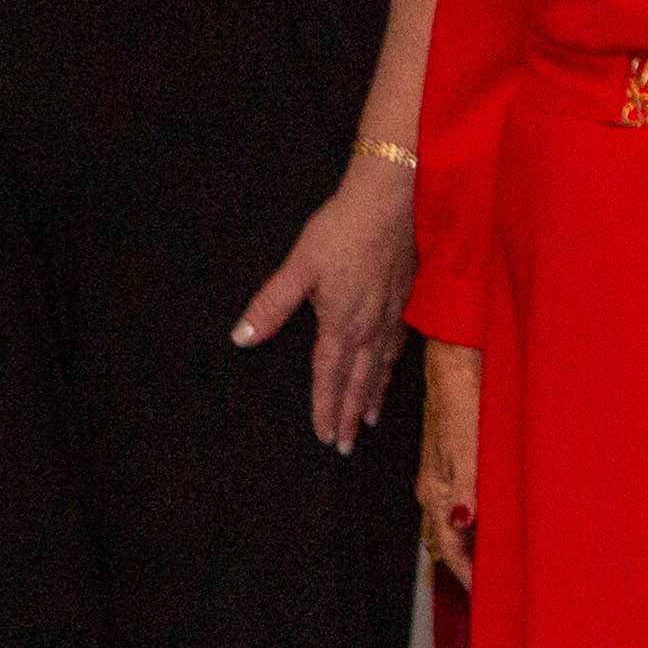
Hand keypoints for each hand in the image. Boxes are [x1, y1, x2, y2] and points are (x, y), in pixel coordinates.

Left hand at [236, 144, 420, 448]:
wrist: (391, 201)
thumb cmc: (340, 230)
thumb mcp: (298, 267)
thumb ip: (271, 305)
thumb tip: (241, 338)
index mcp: (341, 322)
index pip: (329, 376)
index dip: (324, 407)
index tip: (324, 437)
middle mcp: (369, 327)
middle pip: (358, 381)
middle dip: (349, 414)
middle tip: (345, 446)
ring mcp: (392, 315)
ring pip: (381, 367)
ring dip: (373, 396)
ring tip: (370, 422)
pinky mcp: (406, 300)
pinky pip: (399, 346)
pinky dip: (392, 367)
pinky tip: (390, 370)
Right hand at [418, 340, 480, 578]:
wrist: (457, 365)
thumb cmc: (467, 402)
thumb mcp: (471, 446)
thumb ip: (466, 488)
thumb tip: (461, 525)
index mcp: (435, 490)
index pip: (448, 546)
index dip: (466, 572)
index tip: (485, 595)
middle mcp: (432, 488)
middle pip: (445, 540)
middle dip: (465, 566)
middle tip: (491, 587)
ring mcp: (439, 475)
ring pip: (449, 523)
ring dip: (467, 546)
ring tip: (491, 563)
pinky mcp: (449, 461)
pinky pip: (456, 503)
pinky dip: (470, 522)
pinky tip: (486, 522)